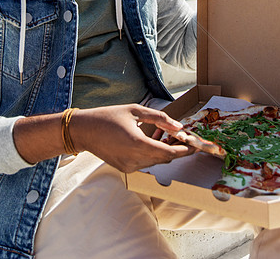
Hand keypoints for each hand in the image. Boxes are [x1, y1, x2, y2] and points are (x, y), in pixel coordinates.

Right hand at [69, 104, 195, 172]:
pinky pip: (145, 162)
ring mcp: (129, 166)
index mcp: (138, 144)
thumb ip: (160, 119)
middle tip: (183, 137)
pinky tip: (150, 139)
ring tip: (162, 133)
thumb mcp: (135, 111)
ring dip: (164, 149)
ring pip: (156, 161)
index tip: (196, 145)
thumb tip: (178, 127)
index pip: (169, 152)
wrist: (84, 131)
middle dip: (177, 149)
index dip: (185, 150)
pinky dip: (152, 153)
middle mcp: (135, 159)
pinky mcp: (125, 168)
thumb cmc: (108, 117)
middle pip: (165, 159)